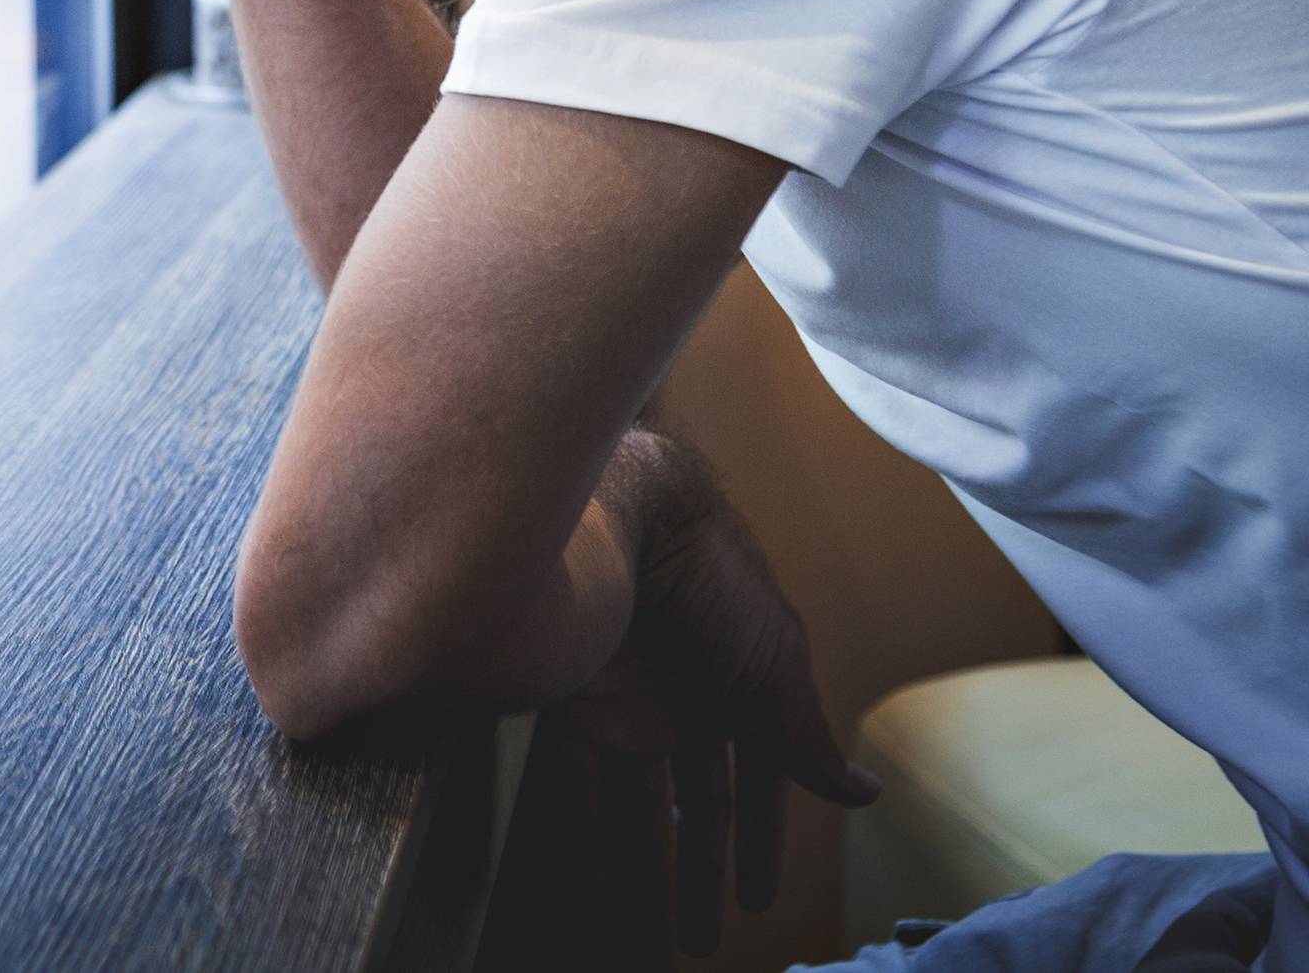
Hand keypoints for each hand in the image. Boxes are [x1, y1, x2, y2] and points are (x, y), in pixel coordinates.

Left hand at [492, 436, 877, 964]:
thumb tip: (865, 794)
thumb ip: (805, 737)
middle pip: (695, 801)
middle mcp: (686, 695)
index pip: (758, 778)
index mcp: (744, 686)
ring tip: (646, 938)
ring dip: (642, 869)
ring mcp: (630, 696)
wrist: (624, 511)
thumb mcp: (771, 664)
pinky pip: (578, 780)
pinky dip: (585, 834)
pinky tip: (588, 888)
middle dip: (697, 871)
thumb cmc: (714, 574)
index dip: (760, 839)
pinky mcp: (576, 696)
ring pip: (637, 801)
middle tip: (697, 941)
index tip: (757, 900)